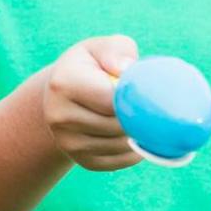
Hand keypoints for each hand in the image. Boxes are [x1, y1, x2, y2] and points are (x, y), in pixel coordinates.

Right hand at [41, 35, 142, 171]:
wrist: (63, 98)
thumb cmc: (90, 67)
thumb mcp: (99, 49)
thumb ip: (117, 50)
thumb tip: (126, 69)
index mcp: (63, 83)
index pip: (111, 100)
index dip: (135, 97)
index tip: (148, 92)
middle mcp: (59, 116)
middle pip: (118, 125)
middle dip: (139, 116)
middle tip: (150, 106)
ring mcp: (67, 142)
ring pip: (122, 145)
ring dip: (139, 134)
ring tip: (140, 118)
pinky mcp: (82, 161)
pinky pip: (121, 161)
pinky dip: (134, 151)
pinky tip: (132, 134)